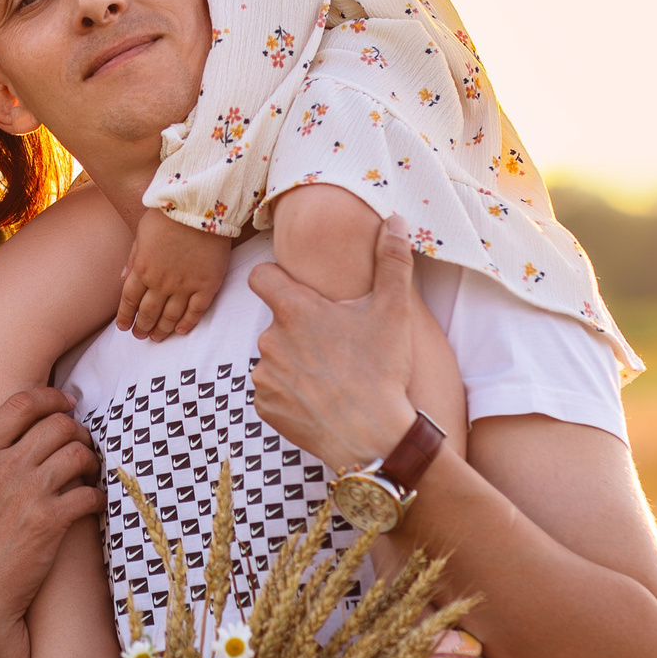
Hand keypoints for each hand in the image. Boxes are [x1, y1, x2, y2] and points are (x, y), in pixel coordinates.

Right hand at [0, 389, 103, 657]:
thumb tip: (13, 442)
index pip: (21, 404)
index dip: (52, 397)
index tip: (67, 402)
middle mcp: (2, 468)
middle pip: (57, 425)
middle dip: (77, 431)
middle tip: (82, 445)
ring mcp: (28, 493)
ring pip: (78, 453)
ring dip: (91, 460)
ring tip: (90, 473)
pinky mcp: (50, 522)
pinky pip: (89, 492)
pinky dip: (98, 495)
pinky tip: (94, 504)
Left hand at [116, 212, 228, 339]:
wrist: (200, 206)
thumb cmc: (168, 214)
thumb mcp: (142, 233)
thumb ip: (133, 258)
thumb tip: (123, 279)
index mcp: (142, 269)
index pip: (129, 300)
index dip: (125, 316)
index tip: (124, 327)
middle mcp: (161, 282)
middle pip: (148, 312)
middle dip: (142, 327)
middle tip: (140, 336)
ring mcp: (185, 285)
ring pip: (171, 316)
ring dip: (162, 330)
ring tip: (157, 338)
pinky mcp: (207, 285)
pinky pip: (196, 311)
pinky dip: (187, 324)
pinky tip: (181, 330)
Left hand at [247, 212, 438, 472]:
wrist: (373, 437)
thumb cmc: (382, 371)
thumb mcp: (393, 312)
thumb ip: (392, 262)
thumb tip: (397, 220)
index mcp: (294, 310)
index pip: (260, 276)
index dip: (276, 279)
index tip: (298, 290)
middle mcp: (269, 339)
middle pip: (277, 322)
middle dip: (299, 329)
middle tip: (335, 346)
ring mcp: (264, 375)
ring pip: (275, 358)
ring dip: (294, 362)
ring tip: (331, 376)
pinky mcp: (264, 407)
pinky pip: (273, 391)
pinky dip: (291, 394)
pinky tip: (320, 400)